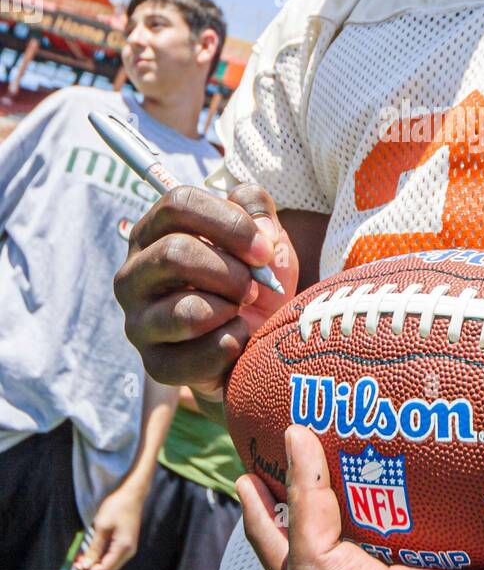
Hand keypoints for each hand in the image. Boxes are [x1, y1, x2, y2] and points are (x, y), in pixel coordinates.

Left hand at [76, 483, 144, 569]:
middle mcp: (128, 552)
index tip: (74, 564)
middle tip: (76, 561)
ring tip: (81, 556)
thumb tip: (85, 567)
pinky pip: (112, 558)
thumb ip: (94, 549)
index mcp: (123, 548)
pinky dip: (100, 558)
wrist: (132, 494)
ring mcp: (129, 549)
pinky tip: (91, 551)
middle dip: (90, 569)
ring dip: (94, 564)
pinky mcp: (126, 544)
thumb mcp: (101, 526)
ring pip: (109, 566)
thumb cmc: (116, 507)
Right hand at [114, 184, 297, 395]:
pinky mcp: (155, 364)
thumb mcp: (261, 234)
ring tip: (240, 310)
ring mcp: (138, 322)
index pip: (177, 205)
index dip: (229, 223)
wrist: (257, 341)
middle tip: (255, 286)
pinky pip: (201, 354)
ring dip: (230, 309)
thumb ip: (256, 208)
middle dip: (231, 271)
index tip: (264, 249)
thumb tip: (260, 231)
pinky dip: (233, 345)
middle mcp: (133, 275)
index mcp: (153, 233)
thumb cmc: (252, 279)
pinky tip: (236, 340)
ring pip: (186, 311)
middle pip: (174, 253)